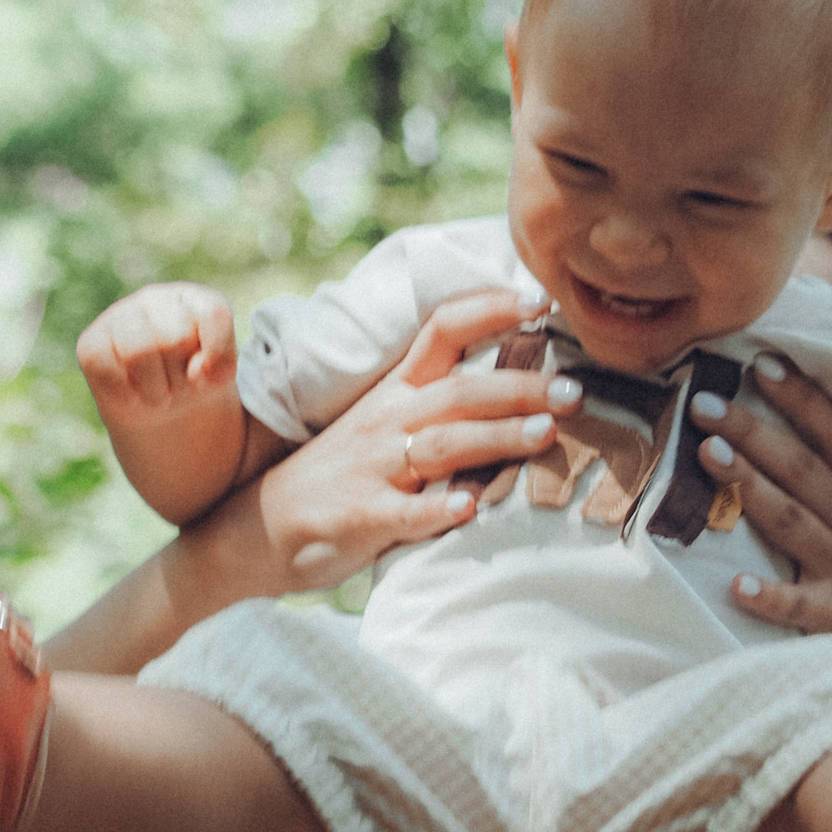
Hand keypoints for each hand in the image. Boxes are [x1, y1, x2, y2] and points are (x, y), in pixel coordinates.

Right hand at [76, 281, 239, 431]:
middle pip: (176, 337)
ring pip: (140, 352)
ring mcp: (119, 317)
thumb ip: (220, 364)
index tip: (209, 372)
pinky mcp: (90, 344)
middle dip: (182, 375)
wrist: (158, 409)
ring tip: (158, 391)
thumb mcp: (219, 374)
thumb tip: (196, 372)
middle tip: (178, 382)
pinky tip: (132, 394)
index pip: (212, 313)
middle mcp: (154, 299)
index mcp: (191, 299)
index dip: (218, 354)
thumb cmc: (191, 382)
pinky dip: (127, 395)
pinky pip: (110, 370)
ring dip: (156, 390)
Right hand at [247, 288, 575, 590]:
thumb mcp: (385, 429)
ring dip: (496, 438)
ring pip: (442, 445)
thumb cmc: (339, 478)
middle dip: (520, 387)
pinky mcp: (362, 517)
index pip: (442, 330)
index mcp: (396, 393)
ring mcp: (374, 469)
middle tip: (574, 391)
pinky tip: (471, 511)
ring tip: (544, 435)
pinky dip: (438, 512)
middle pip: (460, 391)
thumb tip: (523, 391)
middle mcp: (387, 421)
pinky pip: (404, 513)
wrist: (257, 529)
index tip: (540, 302)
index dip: (490, 309)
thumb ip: (442, 410)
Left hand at [688, 352, 831, 679]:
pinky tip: (736, 585)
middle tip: (705, 402)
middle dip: (754, 430)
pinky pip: (801, 605)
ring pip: (793, 521)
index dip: (801, 397)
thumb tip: (780, 445)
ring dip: (751, 486)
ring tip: (709, 455)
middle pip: (802, 467)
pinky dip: (770, 596)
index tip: (762, 362)